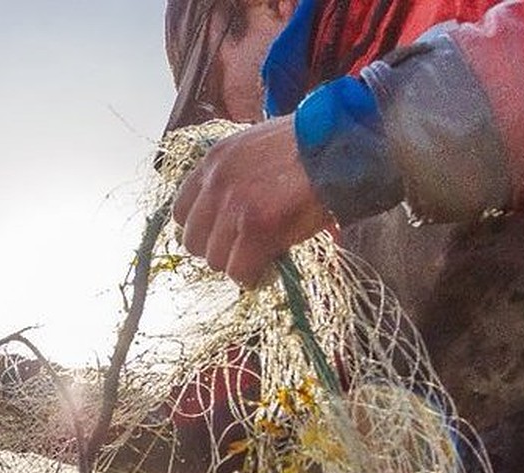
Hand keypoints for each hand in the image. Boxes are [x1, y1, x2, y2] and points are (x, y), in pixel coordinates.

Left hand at [172, 116, 330, 285]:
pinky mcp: (257, 228)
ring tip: (260, 255)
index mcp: (214, 161)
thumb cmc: (309, 146)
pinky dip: (252, 276)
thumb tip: (225, 216)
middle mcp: (217, 183)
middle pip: (193, 242)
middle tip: (242, 250)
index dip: (202, 229)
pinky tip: (266, 268)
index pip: (181, 211)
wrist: (343, 145)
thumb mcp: (257, 147)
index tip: (220, 235)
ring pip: (215, 260)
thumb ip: (235, 176)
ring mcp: (235, 206)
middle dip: (217, 250)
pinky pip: (239, 271)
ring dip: (236, 263)